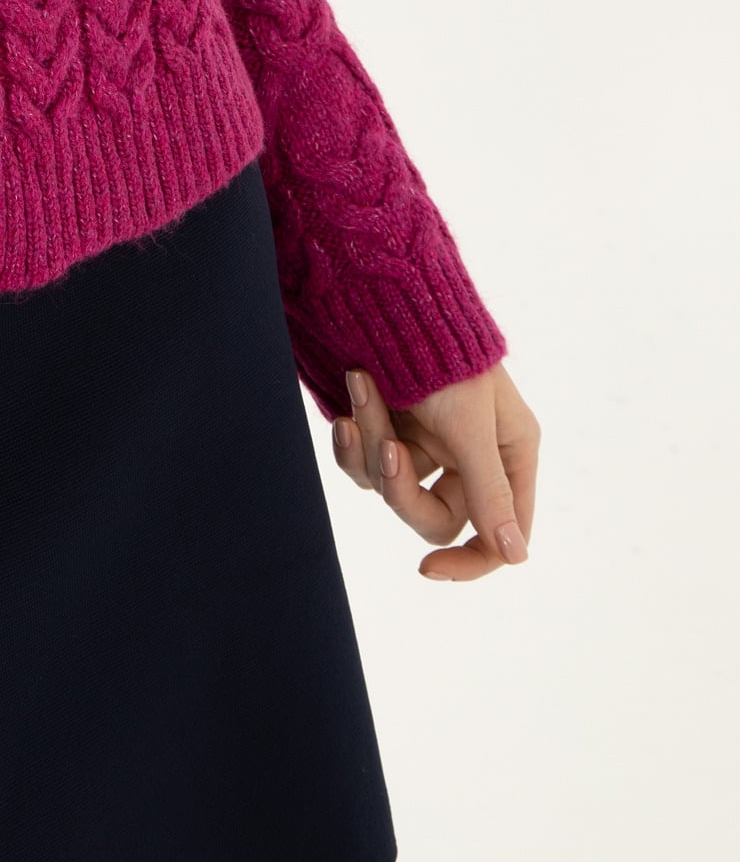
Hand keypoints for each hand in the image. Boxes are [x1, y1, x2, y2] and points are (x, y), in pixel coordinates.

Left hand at [331, 358, 539, 580]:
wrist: (386, 292)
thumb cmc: (443, 353)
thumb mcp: (470, 423)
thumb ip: (489, 490)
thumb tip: (517, 557)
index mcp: (510, 453)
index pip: (500, 534)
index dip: (470, 561)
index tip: (427, 569)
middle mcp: (470, 455)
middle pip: (435, 518)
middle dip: (401, 487)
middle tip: (387, 448)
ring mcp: (425, 444)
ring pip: (391, 487)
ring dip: (371, 443)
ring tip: (361, 387)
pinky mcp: (387, 429)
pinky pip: (364, 462)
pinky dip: (352, 439)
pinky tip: (343, 411)